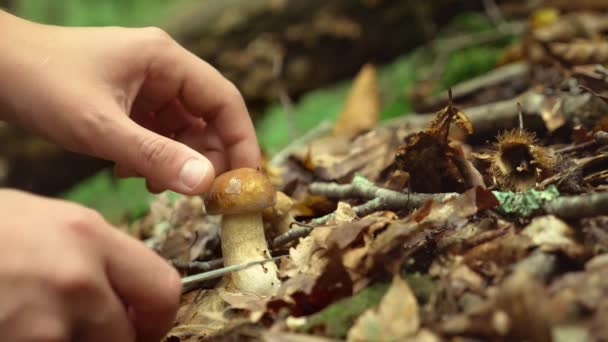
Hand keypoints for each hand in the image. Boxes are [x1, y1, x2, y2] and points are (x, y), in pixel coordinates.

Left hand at [0, 11, 260, 193]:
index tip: (245, 182)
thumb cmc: (41, 84)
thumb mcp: (101, 127)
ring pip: (182, 130)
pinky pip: (157, 134)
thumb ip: (156, 156)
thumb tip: (207, 185)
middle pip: (207, 118)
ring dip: (176, 161)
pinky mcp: (129, 102)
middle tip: (202, 196)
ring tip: (154, 185)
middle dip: (206, 158)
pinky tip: (131, 172)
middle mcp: (162, 71)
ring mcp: (145, 87)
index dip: (241, 142)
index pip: (224, 101)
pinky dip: (153, 157)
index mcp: (166, 61)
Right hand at [0, 189, 180, 340]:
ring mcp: (49, 321)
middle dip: (114, 337)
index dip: (158, 317)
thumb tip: (126, 286)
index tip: (145, 324)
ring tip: (40, 321)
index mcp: (90, 235)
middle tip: (90, 329)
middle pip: (128, 334)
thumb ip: (99, 251)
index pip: (164, 289)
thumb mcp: (51, 220)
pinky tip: (20, 329)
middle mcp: (79, 278)